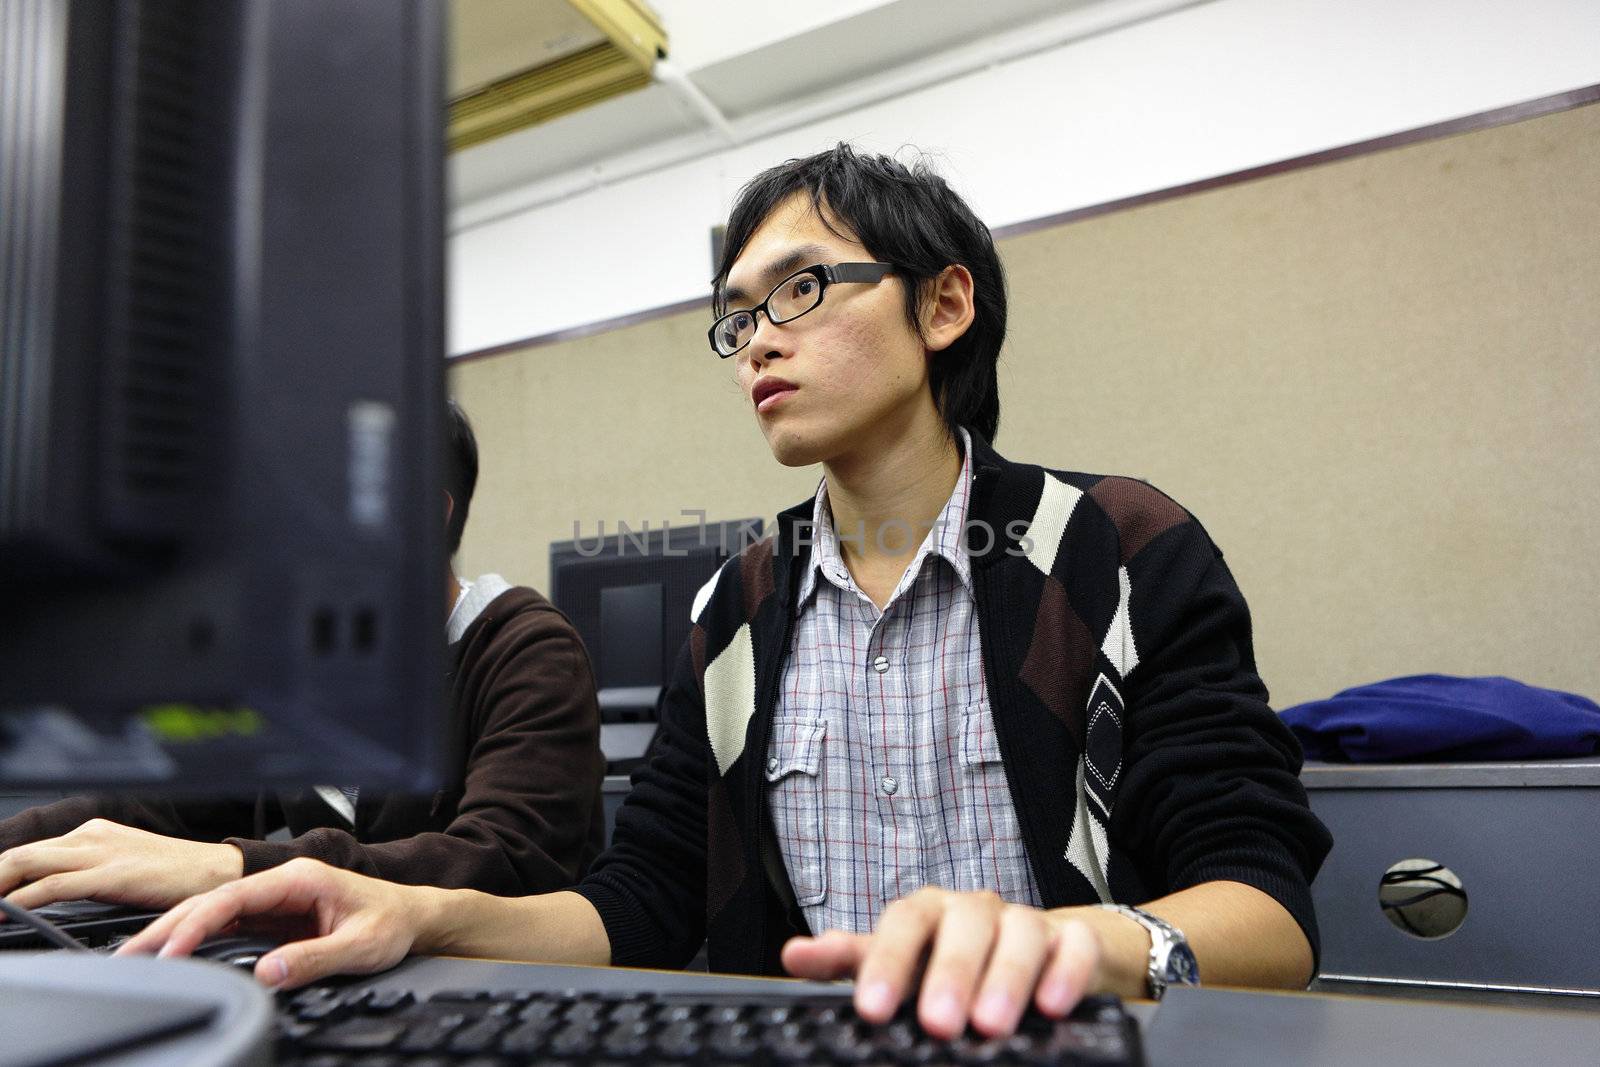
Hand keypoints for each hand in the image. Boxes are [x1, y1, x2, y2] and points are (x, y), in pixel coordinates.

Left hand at [0, 818, 242, 912]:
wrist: (220, 872)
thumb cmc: (177, 876)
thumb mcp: (124, 867)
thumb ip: (87, 875)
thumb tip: (50, 896)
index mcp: (93, 832)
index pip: (27, 849)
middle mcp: (92, 835)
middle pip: (17, 853)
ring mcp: (102, 852)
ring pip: (27, 863)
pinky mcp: (114, 873)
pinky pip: (55, 885)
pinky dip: (21, 899)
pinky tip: (7, 911)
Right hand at [116, 857, 427, 988]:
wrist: (412, 917)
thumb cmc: (392, 921)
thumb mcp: (360, 946)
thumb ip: (315, 958)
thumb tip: (268, 972)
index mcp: (300, 879)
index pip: (235, 898)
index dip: (198, 924)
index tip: (172, 950)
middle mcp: (282, 884)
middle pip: (214, 902)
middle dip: (170, 926)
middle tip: (131, 955)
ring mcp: (276, 900)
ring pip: (215, 913)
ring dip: (177, 933)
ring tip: (140, 957)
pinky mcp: (276, 919)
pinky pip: (229, 927)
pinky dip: (199, 940)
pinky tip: (175, 956)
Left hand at [782, 888, 1125, 1038]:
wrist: (1036, 953)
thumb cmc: (952, 961)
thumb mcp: (900, 964)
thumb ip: (849, 961)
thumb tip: (794, 955)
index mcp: (928, 913)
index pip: (902, 924)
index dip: (886, 963)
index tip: (871, 1008)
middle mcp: (975, 910)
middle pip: (962, 925)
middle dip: (949, 974)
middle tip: (937, 1024)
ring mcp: (1027, 921)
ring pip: (1019, 931)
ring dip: (1006, 977)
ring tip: (991, 1026)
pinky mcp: (1073, 940)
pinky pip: (1074, 946)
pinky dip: (1065, 972)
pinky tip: (1053, 1006)